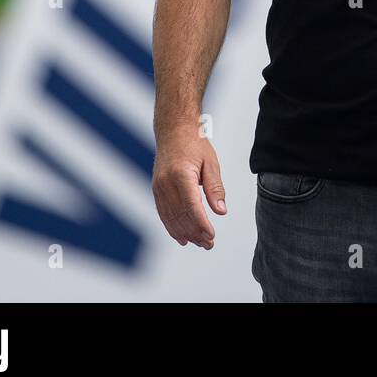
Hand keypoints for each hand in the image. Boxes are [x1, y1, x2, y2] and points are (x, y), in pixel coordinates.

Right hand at [152, 129, 226, 248]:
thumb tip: (220, 212)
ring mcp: (158, 187)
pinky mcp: (156, 190)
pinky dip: (172, 227)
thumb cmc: (195, 145)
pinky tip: (182, 237)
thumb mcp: (211, 163)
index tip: (212, 236)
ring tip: (199, 243)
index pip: (191, 207)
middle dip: (195, 233)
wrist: (174, 131)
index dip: (201, 224)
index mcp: (181, 175)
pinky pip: (163, 213)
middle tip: (209, 244)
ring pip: (170, 218)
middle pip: (180, 216)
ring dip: (184, 233)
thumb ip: (215, 188)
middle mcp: (166, 183)